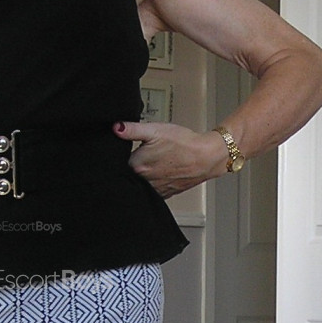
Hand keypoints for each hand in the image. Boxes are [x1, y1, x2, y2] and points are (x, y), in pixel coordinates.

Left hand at [113, 121, 227, 196]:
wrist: (206, 157)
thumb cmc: (183, 144)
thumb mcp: (155, 129)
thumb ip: (132, 130)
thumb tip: (115, 128)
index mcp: (136, 166)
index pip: (118, 163)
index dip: (121, 155)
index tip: (129, 149)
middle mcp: (143, 182)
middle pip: (128, 175)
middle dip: (132, 165)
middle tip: (146, 154)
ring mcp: (154, 190)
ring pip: (140, 184)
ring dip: (143, 175)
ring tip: (156, 162)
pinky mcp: (164, 194)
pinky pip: (152, 190)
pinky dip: (154, 182)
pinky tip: (161, 172)